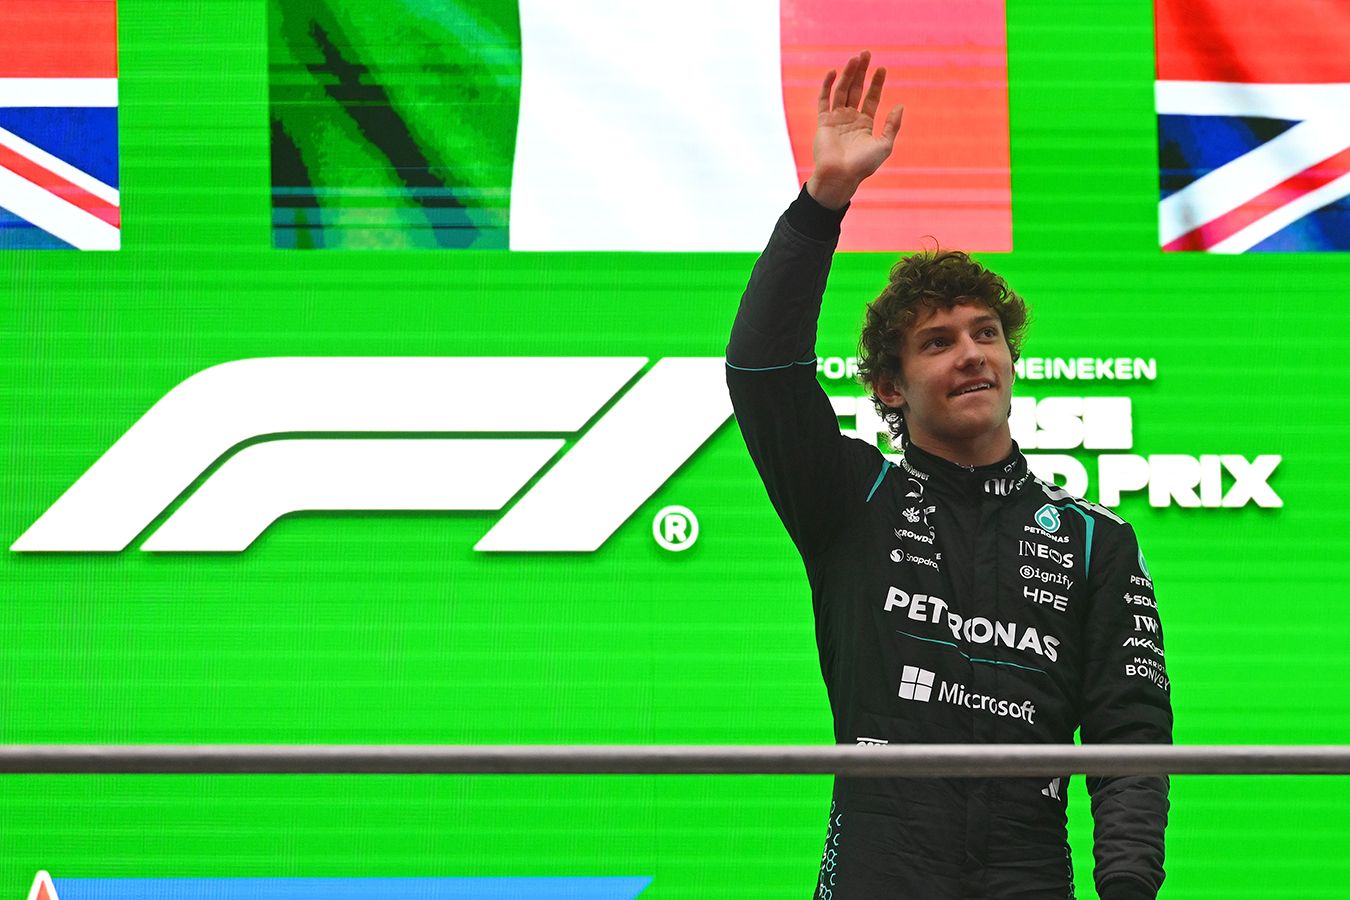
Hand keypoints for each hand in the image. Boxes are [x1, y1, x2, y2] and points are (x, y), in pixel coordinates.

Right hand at [806, 50, 904, 209]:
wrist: (840, 177)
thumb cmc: (863, 166)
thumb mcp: (885, 145)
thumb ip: (892, 126)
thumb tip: (900, 105)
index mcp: (864, 124)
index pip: (871, 98)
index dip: (877, 83)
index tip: (882, 69)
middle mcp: (850, 119)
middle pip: (856, 90)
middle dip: (861, 72)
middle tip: (866, 53)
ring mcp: (836, 119)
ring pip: (842, 91)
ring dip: (847, 74)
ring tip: (854, 58)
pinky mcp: (823, 122)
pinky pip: (824, 100)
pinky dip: (827, 86)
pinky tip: (833, 72)